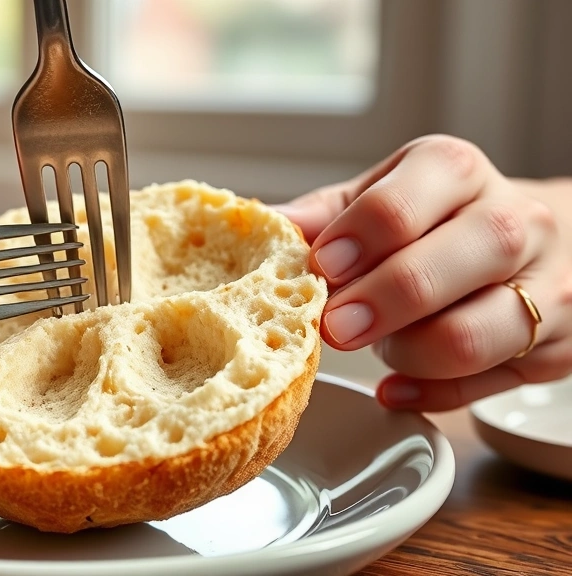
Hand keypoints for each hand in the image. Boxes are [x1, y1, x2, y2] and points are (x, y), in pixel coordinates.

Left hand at [276, 135, 571, 410]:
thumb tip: (264, 226)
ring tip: (380, 346)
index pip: (401, 205)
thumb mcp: (386, 194)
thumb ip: (328, 215)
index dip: (354, 240)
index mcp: (456, 172)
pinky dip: (430, 393)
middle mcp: (514, 222)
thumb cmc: (445, 216)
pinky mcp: (556, 348)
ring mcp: (546, 288)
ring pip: (472, 337)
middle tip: (334, 328)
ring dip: (407, 352)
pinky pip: (486, 386)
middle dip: (379, 304)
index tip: (320, 267)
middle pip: (443, 269)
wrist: (551, 237)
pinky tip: (394, 389)